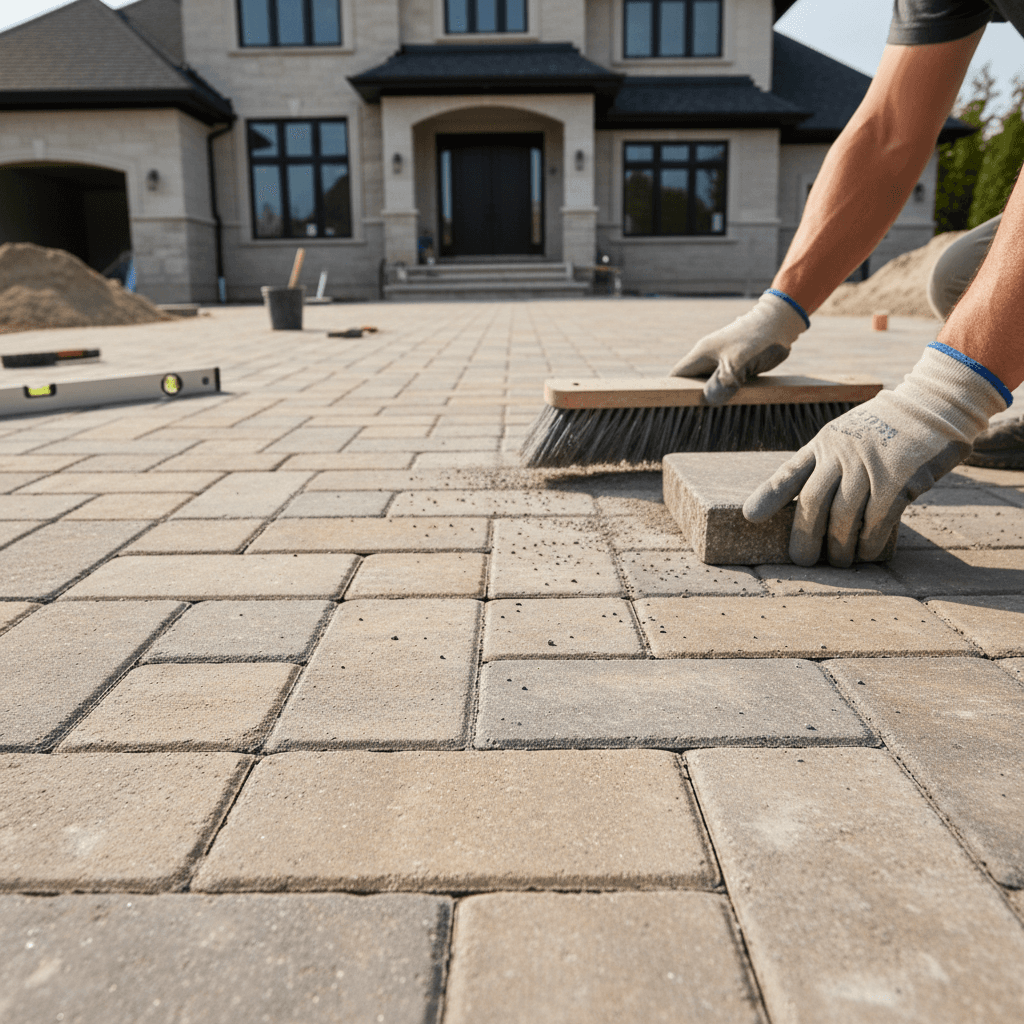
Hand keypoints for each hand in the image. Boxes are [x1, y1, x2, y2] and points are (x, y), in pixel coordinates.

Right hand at [669, 291, 807, 404]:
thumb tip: (709, 400)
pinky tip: (736, 401)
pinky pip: (726, 382)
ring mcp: (723, 359)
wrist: (782, 322)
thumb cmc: (757, 340)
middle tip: (700, 416)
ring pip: (711, 383)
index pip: (677, 376)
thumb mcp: (737, 364)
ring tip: (718, 412)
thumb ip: (721, 384)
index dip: (672, 393)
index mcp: (702, 354)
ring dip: (715, 396)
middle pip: (693, 382)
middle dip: (695, 398)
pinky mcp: (737, 363)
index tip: (676, 410)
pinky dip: (729, 392)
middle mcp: (709, 356)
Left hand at [742, 344, 1009, 566]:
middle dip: (804, 536)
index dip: (768, 496)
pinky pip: (876, 521)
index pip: (788, 472)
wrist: (934, 405)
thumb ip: (828, 466)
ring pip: (842, 517)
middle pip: (812, 502)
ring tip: (840, 561)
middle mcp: (840, 454)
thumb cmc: (886, 429)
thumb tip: (809, 509)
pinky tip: (867, 553)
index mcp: (823, 444)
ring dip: (839, 546)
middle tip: (802, 560)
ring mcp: (868, 466)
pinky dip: (869, 543)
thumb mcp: (847, 437)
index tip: (750, 516)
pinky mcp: (897, 479)